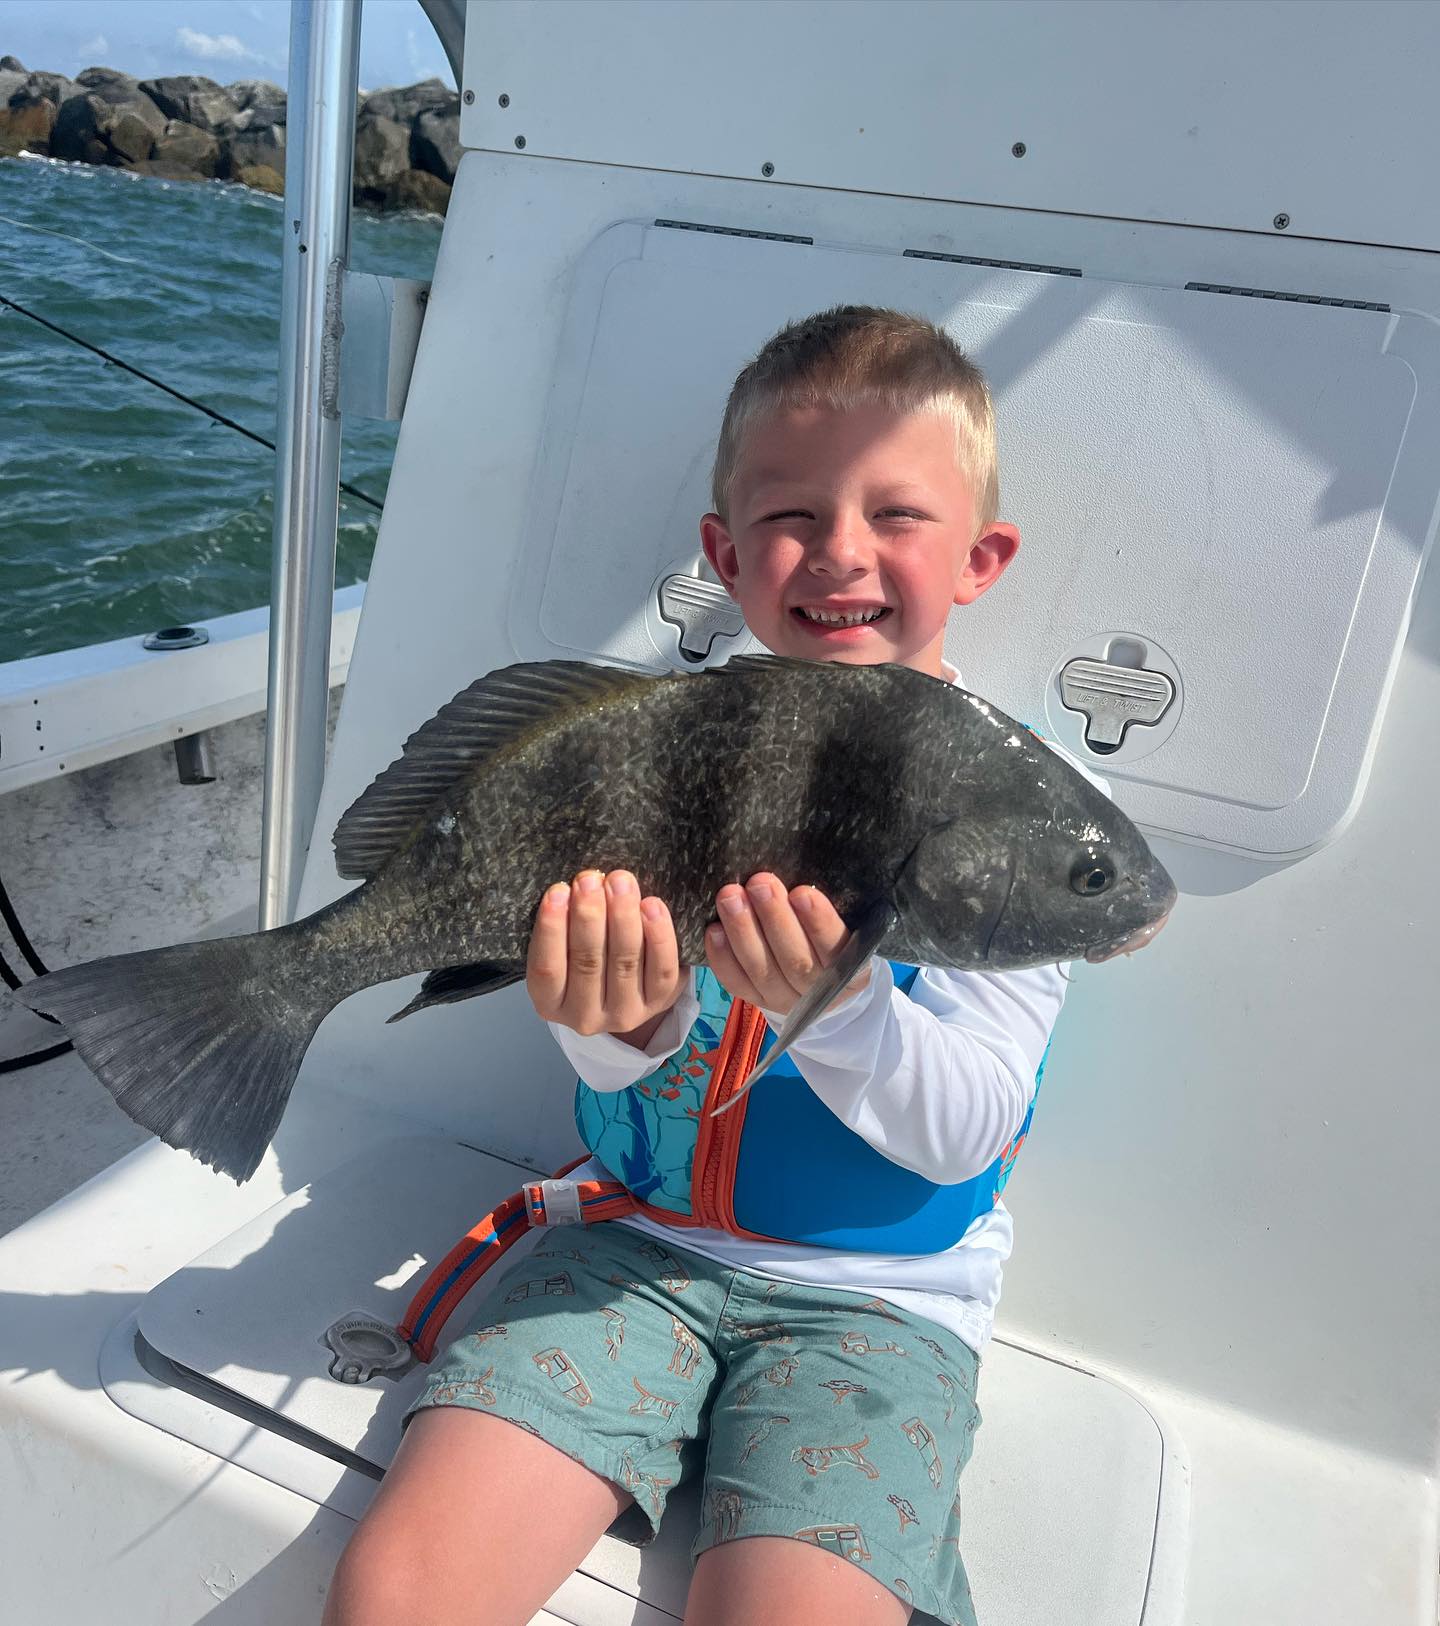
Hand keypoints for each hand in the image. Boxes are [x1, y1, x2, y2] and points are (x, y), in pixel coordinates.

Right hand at [527, 869, 683, 1044]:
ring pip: (625, 961)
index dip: (551, 929)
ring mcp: (624, 1014)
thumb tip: (582, 882)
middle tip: (591, 879)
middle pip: (588, 962)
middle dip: (589, 915)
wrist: (626, 988)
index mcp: (550, 1003)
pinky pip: (662, 969)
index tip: (557, 891)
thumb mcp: (563, 948)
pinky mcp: (659, 1003)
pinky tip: (652, 905)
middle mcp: (584, 1016)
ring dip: (623, 916)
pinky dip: (659, 935)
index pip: (547, 969)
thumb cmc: (585, 956)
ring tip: (620, 882)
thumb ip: (566, 924)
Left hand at [705, 873, 870, 1016]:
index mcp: (851, 970)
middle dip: (774, 918)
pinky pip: (736, 982)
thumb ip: (823, 907)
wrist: (819, 979)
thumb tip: (795, 868)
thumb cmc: (829, 936)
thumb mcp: (844, 923)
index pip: (835, 947)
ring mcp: (783, 998)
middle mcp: (818, 990)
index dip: (819, 922)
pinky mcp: (756, 1000)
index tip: (802, 893)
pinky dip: (723, 957)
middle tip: (759, 882)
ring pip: (761, 969)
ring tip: (730, 896)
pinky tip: (714, 930)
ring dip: (743, 931)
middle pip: (795, 959)